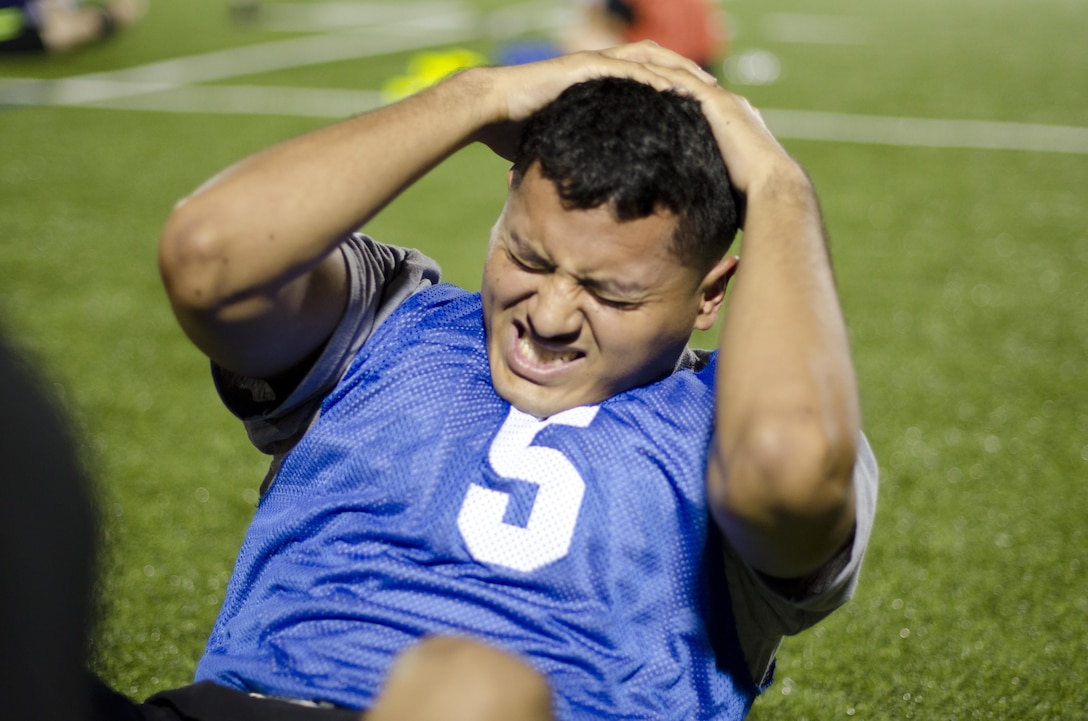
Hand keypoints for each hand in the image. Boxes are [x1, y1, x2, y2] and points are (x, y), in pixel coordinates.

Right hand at [470, 41, 718, 160]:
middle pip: (661, 68)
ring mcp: (596, 64)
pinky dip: (657, 78)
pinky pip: (631, 69)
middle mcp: (603, 70)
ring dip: (684, 75)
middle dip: (692, 81)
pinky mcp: (588, 67)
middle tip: (723, 100)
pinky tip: (680, 91)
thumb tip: (585, 202)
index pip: (651, 85)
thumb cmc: (516, 132)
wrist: (490, 112)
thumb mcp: (559, 150)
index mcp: (602, 87)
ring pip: (652, 62)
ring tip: (712, 92)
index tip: (706, 116)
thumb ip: (578, 165)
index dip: (680, 97)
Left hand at [642, 66, 799, 195]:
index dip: (675, 98)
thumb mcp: (723, 183)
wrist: (771, 187)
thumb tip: (690, 205)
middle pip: (691, 83)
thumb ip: (708, 180)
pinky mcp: (720, 104)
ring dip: (659, 71)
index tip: (649, 100)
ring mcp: (727, 102)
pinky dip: (665, 76)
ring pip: (686, 76)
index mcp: (733, 123)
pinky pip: (686, 82)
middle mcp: (732, 106)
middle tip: (635, 77)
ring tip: (632, 69)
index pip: (700, 104)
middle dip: (664, 78)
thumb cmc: (750, 196)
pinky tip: (642, 75)